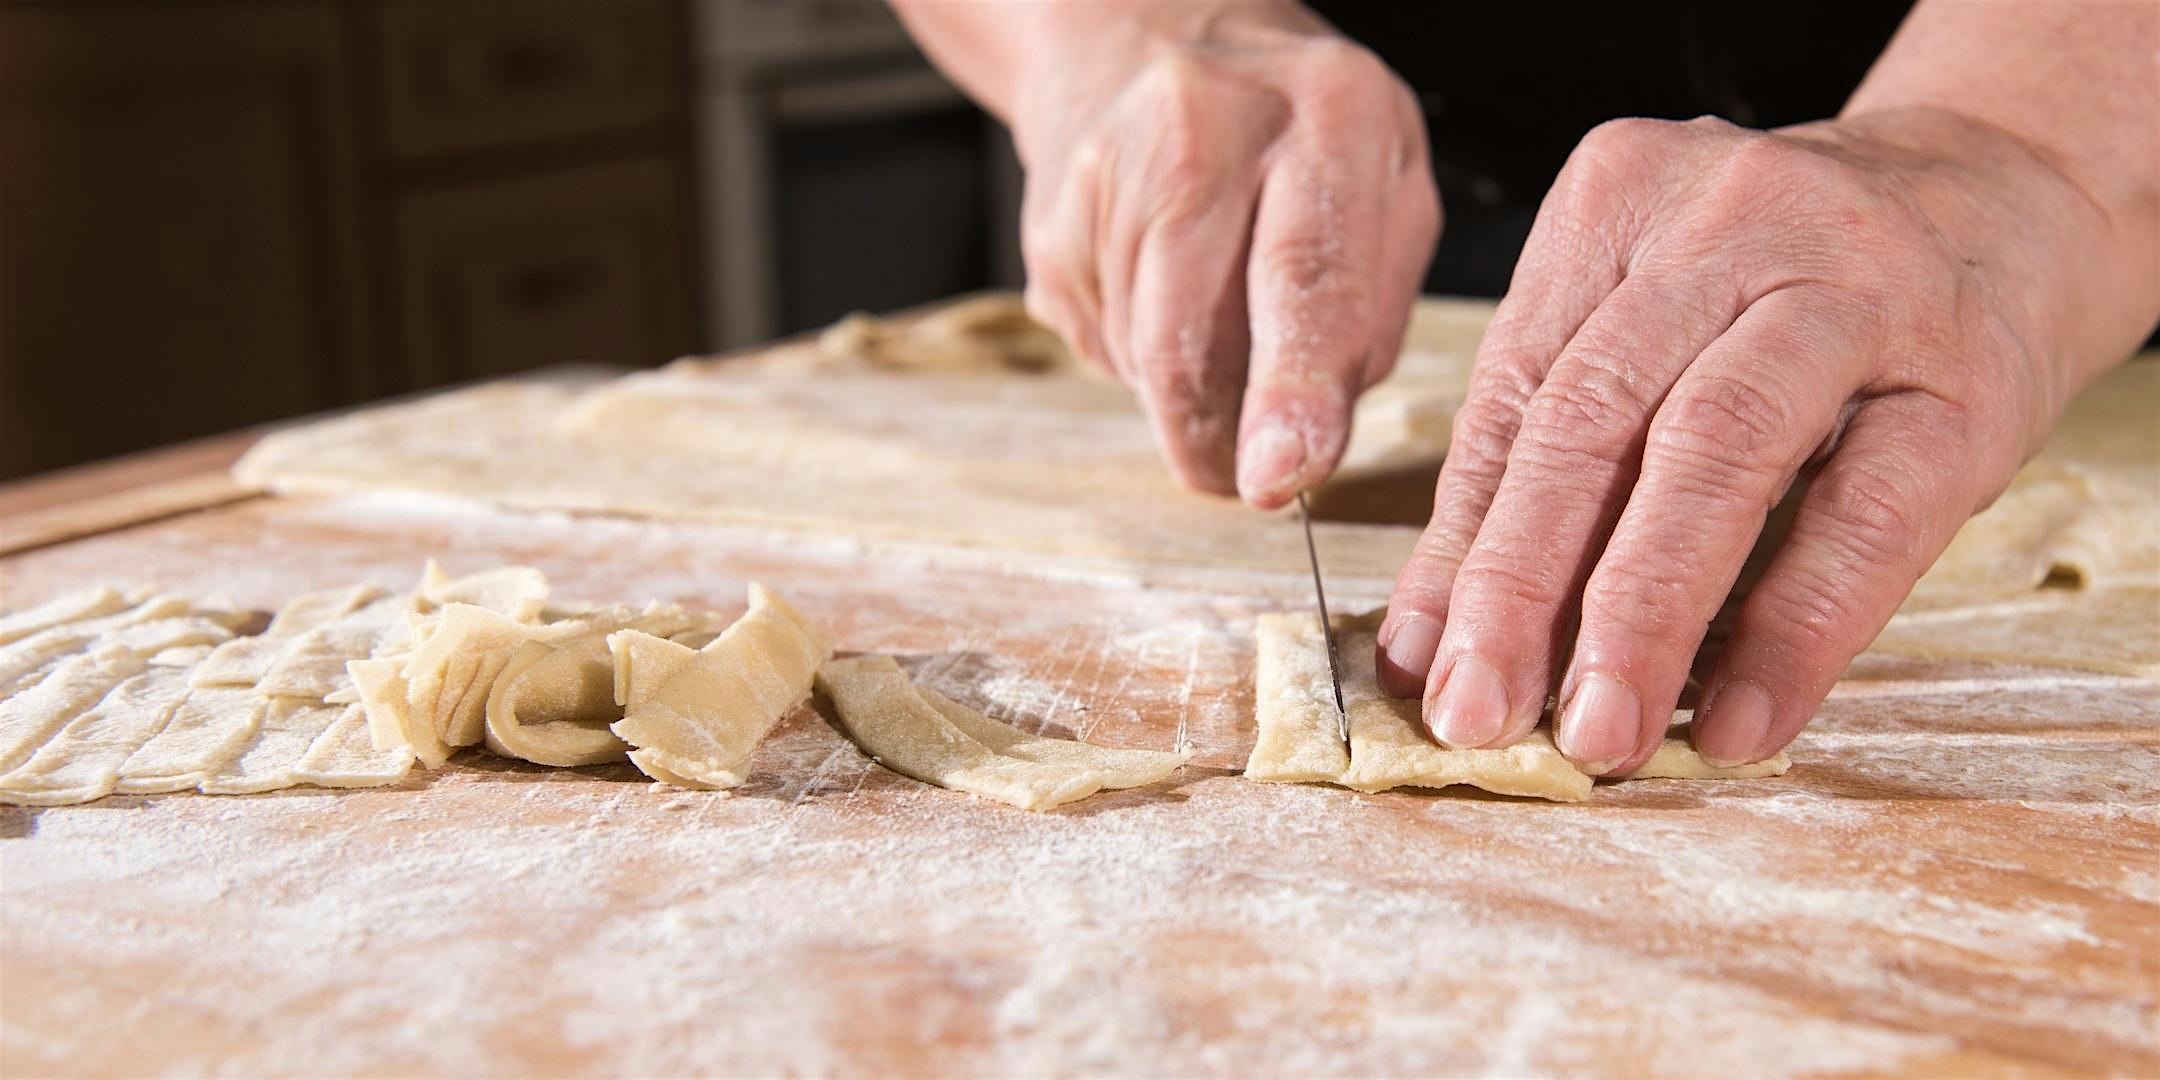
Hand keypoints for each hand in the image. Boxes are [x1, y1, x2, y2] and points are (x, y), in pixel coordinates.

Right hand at [1008, 6, 1438, 504]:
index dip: (1294, 388)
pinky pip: (1099, 344)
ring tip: (1217, 330)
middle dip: (1215, 436)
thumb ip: (1373, 308)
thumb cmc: (1295, 129)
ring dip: (1187, 394)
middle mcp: (1208, 124)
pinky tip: (1163, 297)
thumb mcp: (1384, 183)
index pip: (1308, 270)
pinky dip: (1140, 358)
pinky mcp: (1049, 222)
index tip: (1284, 475)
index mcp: (1330, 109)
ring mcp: (1110, 170)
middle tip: (1241, 480)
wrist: (1145, 33)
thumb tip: (1313, 440)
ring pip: (1143, 357)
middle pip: (1192, 333)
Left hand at [1373, 108, 2129, 772]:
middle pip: (1594, 418)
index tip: (1422, 665)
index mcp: (1617, 203)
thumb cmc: (1792, 291)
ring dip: (1642, 612)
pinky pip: (1863, 518)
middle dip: (1521, 584)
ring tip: (1599, 732)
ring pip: (1714, 454)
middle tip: (1480, 712)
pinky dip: (1792, 631)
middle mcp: (1725, 225)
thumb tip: (1437, 639)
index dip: (1458, 543)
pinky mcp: (1962, 379)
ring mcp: (1853, 288)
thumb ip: (1547, 454)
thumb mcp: (1655, 324)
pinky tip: (1742, 719)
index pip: (1512, 391)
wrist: (2009, 197)